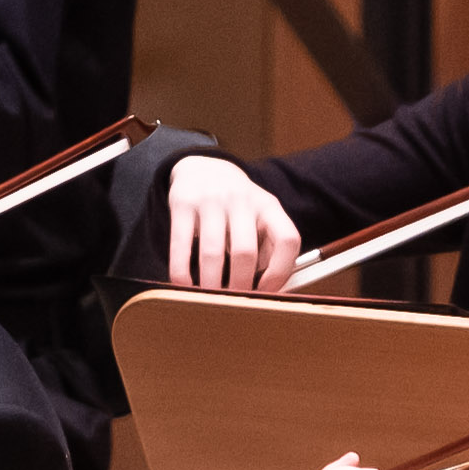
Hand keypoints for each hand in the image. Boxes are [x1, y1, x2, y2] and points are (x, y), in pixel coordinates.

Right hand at [166, 152, 304, 291]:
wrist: (202, 167)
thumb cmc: (236, 204)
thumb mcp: (260, 215)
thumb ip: (268, 247)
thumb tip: (266, 293)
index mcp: (269, 206)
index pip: (287, 240)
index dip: (280, 272)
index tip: (267, 293)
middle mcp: (242, 200)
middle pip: (245, 252)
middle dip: (240, 286)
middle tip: (234, 303)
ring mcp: (211, 200)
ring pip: (213, 252)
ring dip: (211, 283)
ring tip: (210, 298)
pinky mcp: (183, 203)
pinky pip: (181, 244)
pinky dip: (182, 271)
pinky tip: (185, 285)